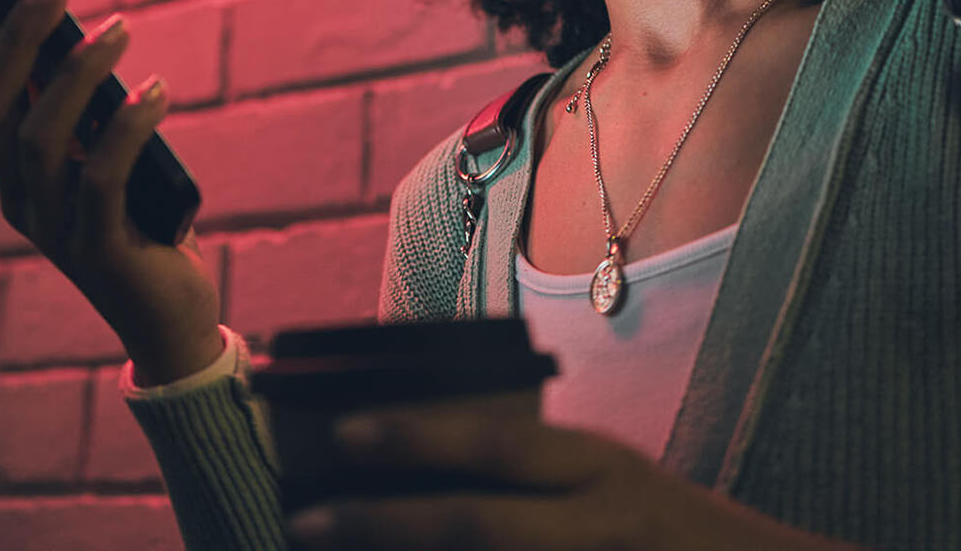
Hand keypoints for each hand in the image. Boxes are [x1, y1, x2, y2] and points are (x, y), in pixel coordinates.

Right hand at [0, 0, 223, 382]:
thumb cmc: (143, 222)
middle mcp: (19, 198)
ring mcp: (52, 229)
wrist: (171, 317)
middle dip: (16, 36)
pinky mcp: (100, 253)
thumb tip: (85, 29)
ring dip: (77, 74)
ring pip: (40, 138)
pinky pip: (101, 179)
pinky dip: (125, 129)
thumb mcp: (111, 153)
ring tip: (118, 28)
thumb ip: (91, 108)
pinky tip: (155, 90)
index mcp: (13, 170)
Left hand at [286, 403, 863, 550]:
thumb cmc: (658, 528)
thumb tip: (407, 450)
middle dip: (382, 523)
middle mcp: (601, 521)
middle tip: (303, 520)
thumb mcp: (603, 480)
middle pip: (478, 524)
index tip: (341, 432)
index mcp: (597, 467)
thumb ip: (528, 472)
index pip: (497, 446)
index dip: (417, 437)